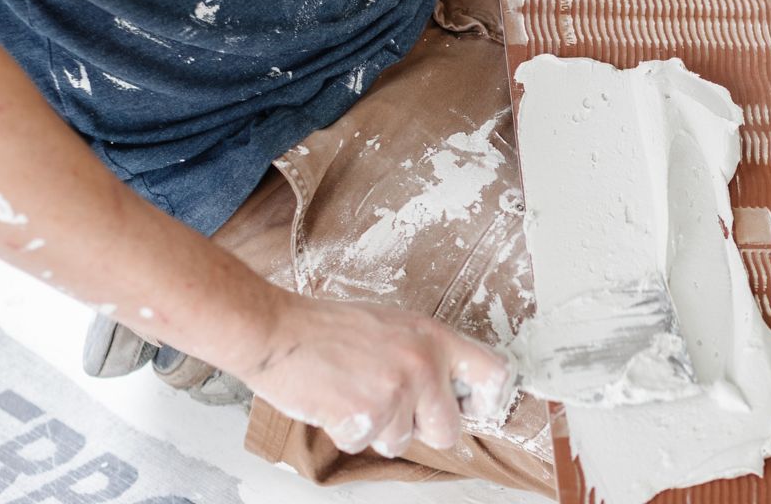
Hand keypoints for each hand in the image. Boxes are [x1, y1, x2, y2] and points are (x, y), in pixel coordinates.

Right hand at [237, 293, 509, 456]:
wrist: (278, 331)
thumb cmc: (328, 326)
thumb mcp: (392, 324)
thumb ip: (424, 354)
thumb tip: (448, 391)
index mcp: (434, 337)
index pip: (492, 373)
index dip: (485, 400)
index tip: (471, 407)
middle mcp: (423, 365)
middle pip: (449, 431)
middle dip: (422, 431)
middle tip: (395, 411)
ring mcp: (395, 392)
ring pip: (400, 442)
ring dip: (377, 429)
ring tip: (353, 393)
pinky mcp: (366, 417)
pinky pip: (365, 445)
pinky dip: (348, 432)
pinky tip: (334, 402)